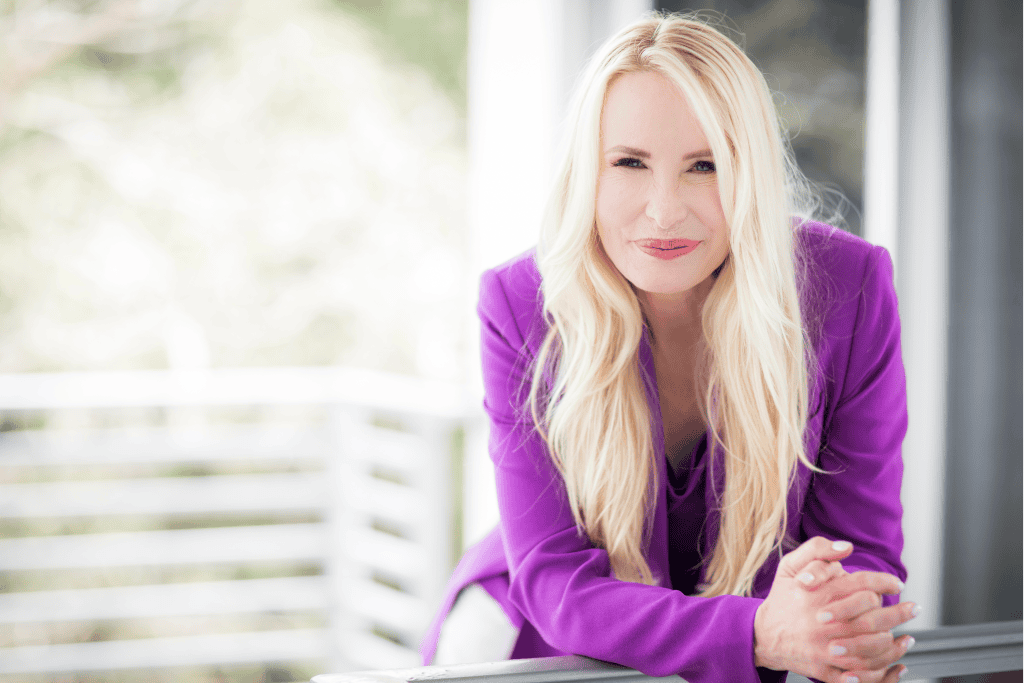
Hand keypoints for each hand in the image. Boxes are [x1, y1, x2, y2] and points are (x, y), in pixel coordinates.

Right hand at [754, 537, 915, 682]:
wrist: (762, 635)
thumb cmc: (781, 599)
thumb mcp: (789, 566)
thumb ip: (816, 550)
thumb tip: (846, 548)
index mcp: (818, 595)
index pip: (861, 584)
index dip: (883, 581)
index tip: (896, 583)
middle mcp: (824, 623)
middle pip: (873, 619)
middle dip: (899, 613)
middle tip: (913, 609)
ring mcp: (825, 649)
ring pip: (871, 649)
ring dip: (895, 645)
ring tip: (907, 638)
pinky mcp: (825, 670)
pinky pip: (860, 676)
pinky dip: (881, 673)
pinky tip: (894, 665)